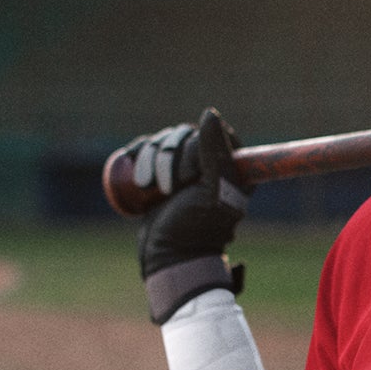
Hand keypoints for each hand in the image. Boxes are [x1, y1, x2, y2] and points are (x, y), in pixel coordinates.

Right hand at [123, 108, 249, 321]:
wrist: (169, 256)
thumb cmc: (196, 227)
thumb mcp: (212, 190)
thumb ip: (216, 153)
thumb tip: (208, 113)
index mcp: (233, 167)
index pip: (213, 132)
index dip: (195, 147)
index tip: (191, 175)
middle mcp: (210, 165)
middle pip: (183, 134)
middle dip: (168, 157)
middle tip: (169, 188)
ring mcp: (183, 170)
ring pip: (162, 141)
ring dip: (150, 160)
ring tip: (150, 188)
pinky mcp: (159, 175)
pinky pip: (145, 149)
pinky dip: (137, 156)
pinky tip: (136, 175)